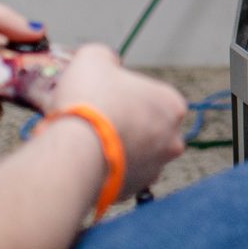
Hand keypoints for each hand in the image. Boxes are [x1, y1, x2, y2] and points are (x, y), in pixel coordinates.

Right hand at [45, 43, 188, 199]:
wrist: (75, 151)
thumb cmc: (89, 101)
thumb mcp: (93, 57)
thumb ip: (105, 57)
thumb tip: (105, 63)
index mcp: (172, 104)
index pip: (152, 95)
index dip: (127, 94)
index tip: (107, 95)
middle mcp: (172, 140)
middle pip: (147, 126)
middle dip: (125, 123)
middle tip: (96, 118)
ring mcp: (154, 169)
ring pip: (135, 153)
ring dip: (117, 148)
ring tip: (88, 141)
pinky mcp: (133, 191)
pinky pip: (120, 177)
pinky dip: (107, 170)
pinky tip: (88, 160)